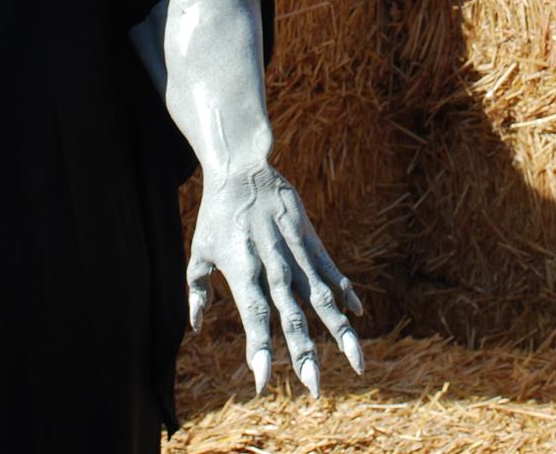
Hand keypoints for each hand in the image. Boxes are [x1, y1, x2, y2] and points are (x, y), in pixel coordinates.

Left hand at [186, 163, 362, 397]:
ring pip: (321, 295)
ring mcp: (295, 249)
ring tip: (356, 361)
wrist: (242, 167)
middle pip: (291, 313)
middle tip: (315, 387)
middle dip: (303, 351)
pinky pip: (330, 269)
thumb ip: (197, 291)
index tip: (262, 381)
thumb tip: (199, 326)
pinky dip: (345, 292)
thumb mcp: (198, 252)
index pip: (252, 314)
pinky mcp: (310, 236)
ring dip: (338, 330)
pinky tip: (358, 315)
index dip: (258, 347)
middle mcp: (272, 262)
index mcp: (242, 268)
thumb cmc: (216, 214)